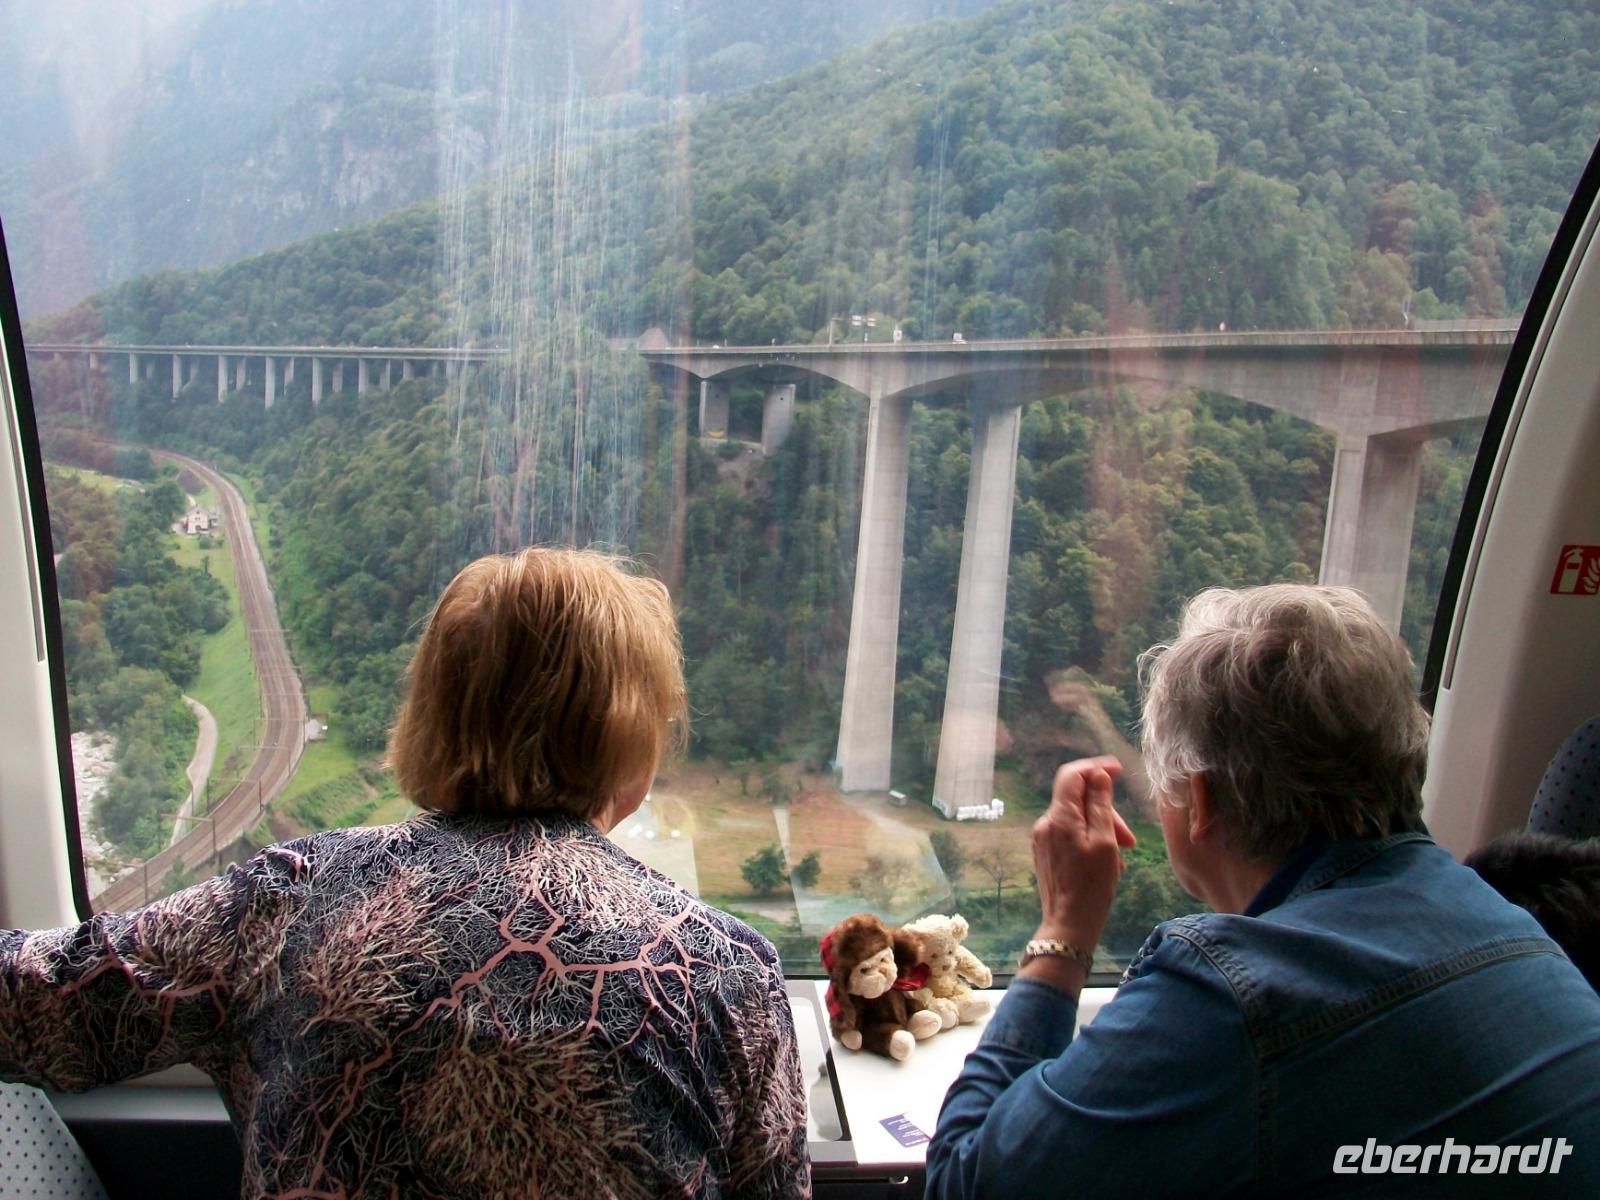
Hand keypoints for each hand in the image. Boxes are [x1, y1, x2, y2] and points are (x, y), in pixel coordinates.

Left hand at [1030, 757, 1136, 953]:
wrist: (1069, 926)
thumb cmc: (1092, 886)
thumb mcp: (1105, 842)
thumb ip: (1100, 805)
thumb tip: (1098, 776)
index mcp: (1059, 817)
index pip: (1072, 775)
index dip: (1096, 768)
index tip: (1119, 771)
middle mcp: (1045, 824)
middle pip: (1078, 800)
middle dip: (1107, 811)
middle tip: (1130, 840)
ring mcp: (1043, 840)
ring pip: (1077, 820)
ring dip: (1103, 830)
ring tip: (1121, 858)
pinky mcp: (1046, 854)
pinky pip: (1071, 836)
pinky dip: (1091, 842)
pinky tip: (1106, 864)